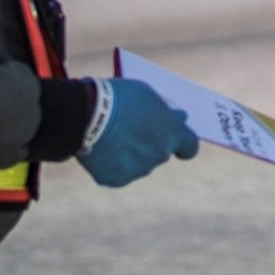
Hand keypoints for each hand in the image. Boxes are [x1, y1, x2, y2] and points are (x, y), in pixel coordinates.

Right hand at [76, 78, 198, 188]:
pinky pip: (116, 172)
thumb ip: (165, 112)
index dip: (183, 144)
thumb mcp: (147, 95)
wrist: (85, 114)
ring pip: (138, 164)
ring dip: (130, 153)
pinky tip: (99, 147)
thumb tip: (179, 118)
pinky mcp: (115, 179)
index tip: (174, 139)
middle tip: (130, 129)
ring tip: (110, 135)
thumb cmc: (118, 97)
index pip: (190, 146)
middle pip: (159, 153)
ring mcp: (137, 170)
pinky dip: (111, 163)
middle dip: (149, 144)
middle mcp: (159, 156)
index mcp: (172, 134)